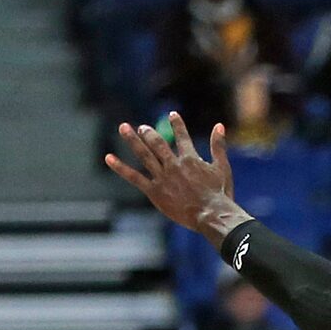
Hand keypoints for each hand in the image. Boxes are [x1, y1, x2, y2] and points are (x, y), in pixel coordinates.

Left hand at [103, 112, 246, 242]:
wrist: (211, 215)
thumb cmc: (220, 194)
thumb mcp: (222, 168)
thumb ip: (218, 147)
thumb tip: (219, 126)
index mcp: (190, 159)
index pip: (182, 137)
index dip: (177, 125)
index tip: (172, 114)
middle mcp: (174, 164)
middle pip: (158, 143)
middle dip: (149, 132)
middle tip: (142, 128)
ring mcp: (163, 177)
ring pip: (144, 155)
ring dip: (132, 140)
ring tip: (123, 127)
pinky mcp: (154, 191)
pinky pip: (134, 177)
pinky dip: (120, 168)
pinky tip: (108, 158)